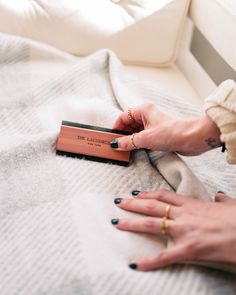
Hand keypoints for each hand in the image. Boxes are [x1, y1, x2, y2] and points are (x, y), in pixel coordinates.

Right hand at [111, 103, 221, 155]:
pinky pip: (143, 138)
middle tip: (116, 145)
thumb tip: (116, 144)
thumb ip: (128, 142)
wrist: (192, 138)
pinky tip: (134, 150)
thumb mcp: (145, 138)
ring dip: (130, 140)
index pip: (124, 117)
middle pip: (129, 124)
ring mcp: (153, 125)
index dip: (116, 127)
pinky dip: (138, 144)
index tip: (110, 138)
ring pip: (136, 132)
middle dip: (122, 134)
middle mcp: (148, 116)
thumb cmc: (172, 133)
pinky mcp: (158, 134)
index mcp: (144, 110)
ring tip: (123, 150)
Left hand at [111, 189, 235, 270]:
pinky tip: (136, 264)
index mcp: (193, 204)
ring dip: (133, 223)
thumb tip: (219, 197)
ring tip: (118, 222)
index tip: (137, 194)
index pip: (164, 196)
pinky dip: (149, 261)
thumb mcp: (230, 205)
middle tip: (119, 203)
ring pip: (152, 224)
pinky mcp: (188, 249)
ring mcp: (184, 231)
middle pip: (152, 206)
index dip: (148, 194)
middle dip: (134, 204)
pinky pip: (164, 256)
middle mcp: (184, 215)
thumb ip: (221, 201)